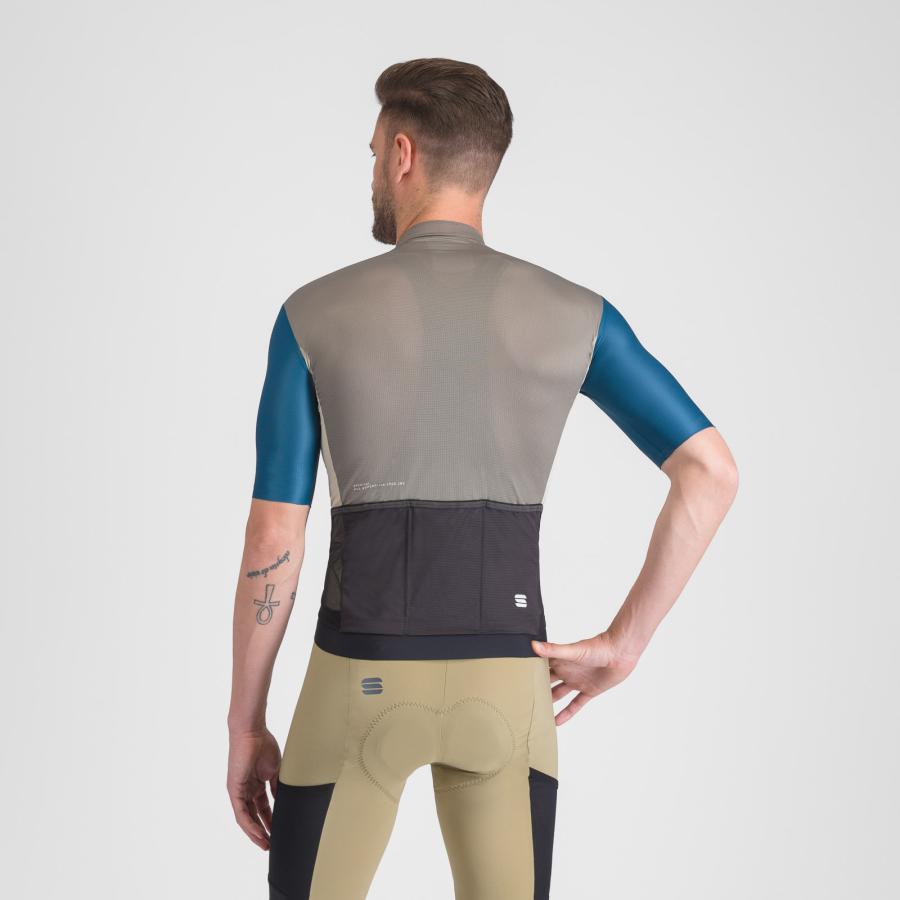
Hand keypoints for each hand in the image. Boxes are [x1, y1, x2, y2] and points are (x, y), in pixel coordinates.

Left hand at [227, 728, 280, 849]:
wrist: (252, 732)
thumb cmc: (263, 745)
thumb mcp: (275, 770)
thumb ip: (276, 787)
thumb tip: (281, 801)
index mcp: (256, 784)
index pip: (263, 808)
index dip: (270, 821)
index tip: (279, 831)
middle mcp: (246, 790)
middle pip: (254, 816)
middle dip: (263, 831)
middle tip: (272, 844)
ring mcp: (239, 791)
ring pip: (246, 819)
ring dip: (256, 833)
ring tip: (266, 844)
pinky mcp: (234, 790)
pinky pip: (241, 813)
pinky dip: (250, 825)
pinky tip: (258, 833)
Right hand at [531, 633, 639, 725]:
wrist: (621, 653)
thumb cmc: (599, 646)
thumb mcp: (573, 650)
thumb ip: (554, 650)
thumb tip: (533, 645)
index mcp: (560, 659)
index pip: (541, 666)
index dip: (529, 671)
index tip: (515, 678)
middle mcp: (566, 671)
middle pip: (547, 681)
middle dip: (536, 688)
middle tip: (521, 699)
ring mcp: (577, 681)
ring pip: (559, 694)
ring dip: (550, 702)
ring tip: (536, 712)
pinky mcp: (589, 691)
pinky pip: (575, 704)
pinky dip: (566, 713)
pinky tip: (556, 722)